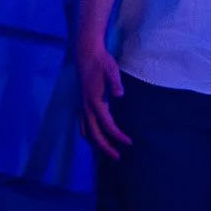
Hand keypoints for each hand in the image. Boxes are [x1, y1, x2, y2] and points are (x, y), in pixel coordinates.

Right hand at [76, 40, 130, 160]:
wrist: (85, 53)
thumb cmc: (101, 61)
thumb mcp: (111, 70)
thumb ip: (115, 83)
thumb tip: (120, 95)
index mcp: (95, 101)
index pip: (107, 125)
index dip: (118, 136)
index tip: (129, 143)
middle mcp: (86, 106)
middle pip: (94, 134)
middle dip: (105, 147)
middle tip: (117, 157)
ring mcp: (82, 105)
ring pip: (86, 130)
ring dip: (95, 143)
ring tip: (106, 150)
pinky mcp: (81, 102)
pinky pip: (82, 123)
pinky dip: (88, 133)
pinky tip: (95, 135)